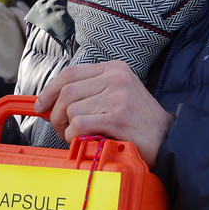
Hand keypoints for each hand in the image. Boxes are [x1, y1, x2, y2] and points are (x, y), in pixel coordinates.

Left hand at [34, 60, 173, 167]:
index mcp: (114, 69)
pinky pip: (79, 125)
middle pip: (67, 92)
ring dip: (67, 128)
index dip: (50, 90)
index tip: (41, 105)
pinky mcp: (117, 118)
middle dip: (57, 113)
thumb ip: (88, 93)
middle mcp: (115, 78)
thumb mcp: (117, 95)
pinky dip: (74, 136)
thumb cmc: (137, 121)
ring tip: (78, 136)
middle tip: (61, 128)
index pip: (70, 73)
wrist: (167, 138)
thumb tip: (49, 103)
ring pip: (72, 110)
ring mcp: (117, 97)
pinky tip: (84, 140)